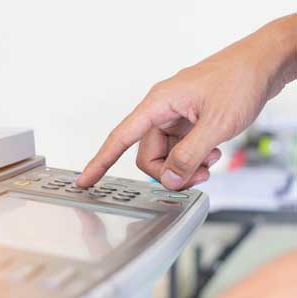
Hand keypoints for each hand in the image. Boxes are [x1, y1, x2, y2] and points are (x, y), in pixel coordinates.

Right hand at [77, 15, 296, 189]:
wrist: (265, 63)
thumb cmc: (240, 79)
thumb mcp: (215, 124)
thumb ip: (189, 155)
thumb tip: (170, 179)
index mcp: (158, 104)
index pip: (120, 138)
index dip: (100, 161)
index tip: (85, 180)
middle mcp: (162, 110)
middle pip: (149, 155)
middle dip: (170, 171)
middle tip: (196, 176)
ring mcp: (176, 116)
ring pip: (167, 155)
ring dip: (186, 165)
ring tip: (211, 161)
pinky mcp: (188, 121)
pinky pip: (181, 148)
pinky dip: (195, 157)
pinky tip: (213, 152)